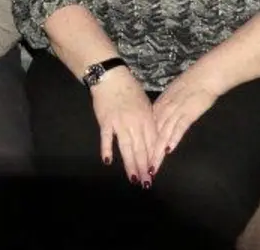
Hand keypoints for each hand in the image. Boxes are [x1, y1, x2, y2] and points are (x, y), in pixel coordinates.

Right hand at [91, 70, 158, 186]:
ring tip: (133, 178)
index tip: (154, 172)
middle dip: (143, 167)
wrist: (112, 78)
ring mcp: (119, 123)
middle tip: (146, 183)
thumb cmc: (131, 90)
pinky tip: (108, 161)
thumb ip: (149, 122)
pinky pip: (106, 138)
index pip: (152, 142)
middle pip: (140, 149)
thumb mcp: (146, 104)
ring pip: (126, 147)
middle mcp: (135, 122)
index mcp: (147, 118)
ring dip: (130, 163)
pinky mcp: (105, 121)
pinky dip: (107, 149)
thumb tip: (154, 140)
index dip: (153, 158)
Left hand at [150, 69, 218, 172]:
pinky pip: (179, 128)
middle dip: (147, 155)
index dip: (142, 147)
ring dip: (157, 152)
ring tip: (152, 167)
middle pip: (152, 136)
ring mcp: (175, 112)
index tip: (137, 161)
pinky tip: (168, 150)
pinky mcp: (188, 113)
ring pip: (163, 135)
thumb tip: (157, 123)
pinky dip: (173, 139)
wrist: (204, 76)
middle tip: (142, 170)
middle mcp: (164, 110)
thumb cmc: (189, 85)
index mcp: (158, 106)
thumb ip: (163, 110)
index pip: (147, 130)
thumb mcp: (171, 96)